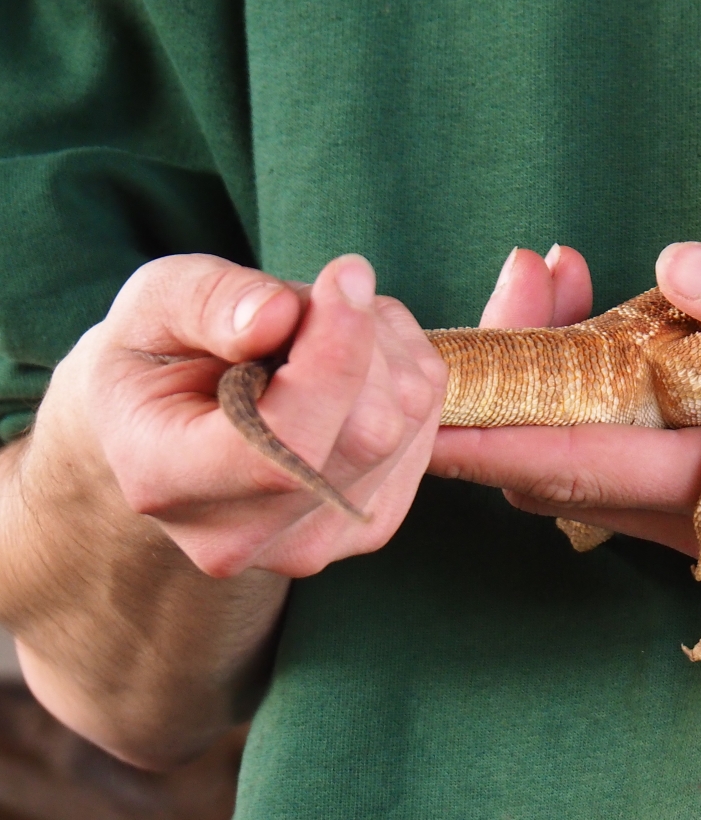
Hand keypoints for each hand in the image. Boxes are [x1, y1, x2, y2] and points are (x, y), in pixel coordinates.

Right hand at [49, 253, 448, 576]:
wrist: (168, 422)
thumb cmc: (157, 354)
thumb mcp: (154, 302)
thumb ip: (209, 301)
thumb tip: (279, 316)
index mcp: (165, 479)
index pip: (284, 443)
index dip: (334, 355)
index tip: (345, 275)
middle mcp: (240, 535)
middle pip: (368, 431)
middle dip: (364, 339)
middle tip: (315, 298)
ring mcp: (310, 544)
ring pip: (406, 423)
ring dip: (387, 349)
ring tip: (320, 329)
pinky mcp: (366, 527)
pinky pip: (425, 430)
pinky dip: (404, 374)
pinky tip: (350, 362)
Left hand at [431, 242, 700, 656]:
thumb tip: (673, 264)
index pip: (577, 453)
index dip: (482, 423)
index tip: (406, 388)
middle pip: (568, 465)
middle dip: (514, 384)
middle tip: (519, 278)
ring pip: (599, 474)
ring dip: (559, 393)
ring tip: (562, 287)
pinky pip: (643, 473)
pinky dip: (609, 411)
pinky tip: (626, 348)